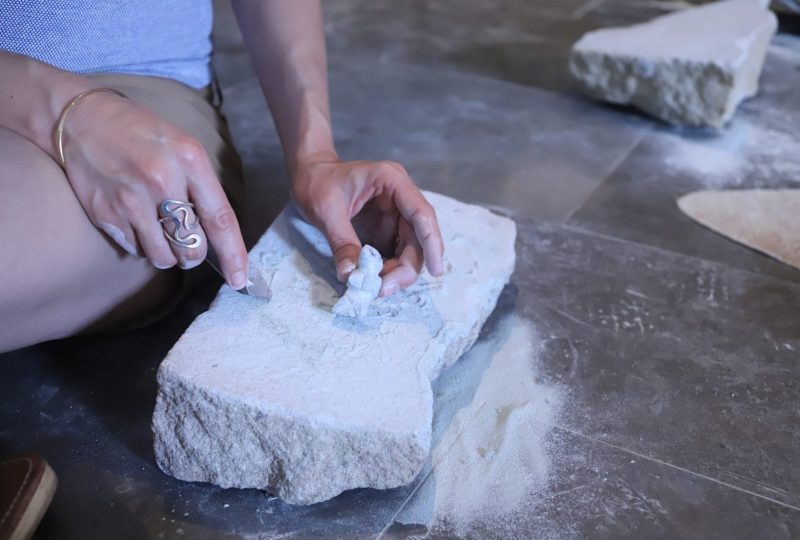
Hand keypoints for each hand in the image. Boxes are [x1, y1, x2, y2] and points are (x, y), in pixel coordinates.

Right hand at [60, 89, 247, 287]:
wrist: (82, 120)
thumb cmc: (141, 134)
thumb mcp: (183, 146)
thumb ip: (201, 187)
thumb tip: (216, 236)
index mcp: (189, 161)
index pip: (219, 218)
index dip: (233, 254)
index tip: (240, 280)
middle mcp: (161, 180)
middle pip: (190, 247)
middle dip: (192, 254)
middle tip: (185, 240)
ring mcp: (130, 200)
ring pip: (162, 257)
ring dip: (166, 253)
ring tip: (158, 227)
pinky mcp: (105, 213)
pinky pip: (135, 250)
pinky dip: (140, 243)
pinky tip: (134, 218)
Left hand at [291, 151, 443, 295]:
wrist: (309, 174)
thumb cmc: (317, 182)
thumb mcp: (326, 211)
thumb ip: (342, 242)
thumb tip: (351, 276)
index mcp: (392, 181)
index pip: (421, 214)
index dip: (432, 243)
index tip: (436, 270)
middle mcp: (400, 197)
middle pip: (418, 237)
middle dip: (407, 266)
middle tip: (384, 288)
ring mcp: (395, 213)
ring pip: (410, 248)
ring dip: (398, 271)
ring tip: (376, 286)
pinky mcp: (386, 227)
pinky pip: (395, 252)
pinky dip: (388, 268)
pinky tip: (375, 280)